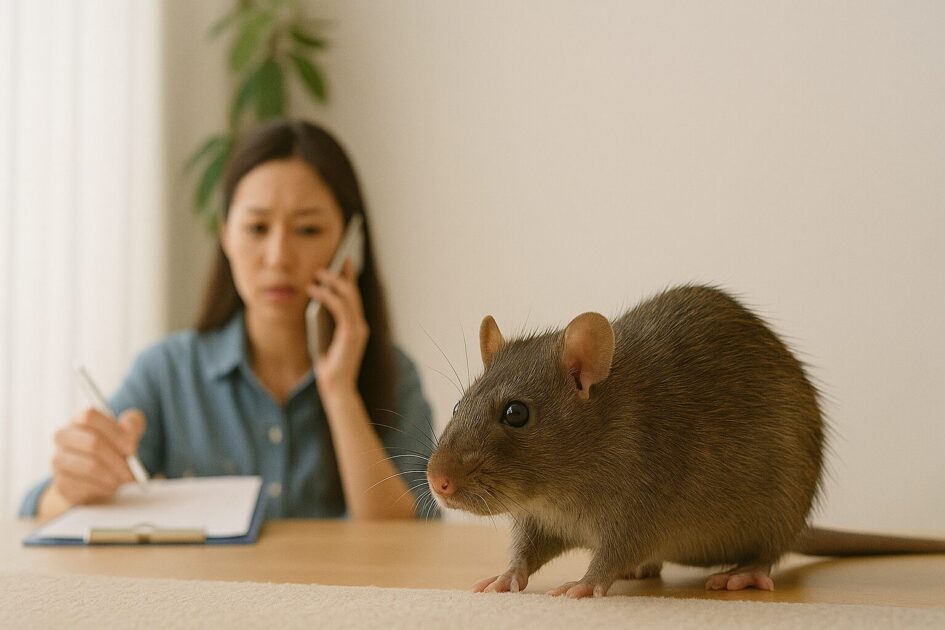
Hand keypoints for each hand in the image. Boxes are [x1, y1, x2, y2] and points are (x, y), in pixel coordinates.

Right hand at [48, 407, 146, 506]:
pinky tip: (111, 487)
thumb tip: (128, 427)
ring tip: (124, 480)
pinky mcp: (61, 482)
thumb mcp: (125, 433)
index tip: (131, 447)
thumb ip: (132, 423)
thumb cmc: (111, 449)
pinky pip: (85, 486)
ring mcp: (59, 459)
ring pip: (90, 466)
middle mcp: (64, 436)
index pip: (89, 416)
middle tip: (131, 470)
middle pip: (92, 442)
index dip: (113, 431)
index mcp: (79, 419)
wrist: (92, 479)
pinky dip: (104, 488)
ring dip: (112, 475)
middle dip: (117, 459)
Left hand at [306, 259, 368, 396]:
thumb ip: (324, 323)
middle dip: (344, 273)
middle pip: (353, 292)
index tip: (344, 261)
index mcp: (355, 327)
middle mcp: (360, 325)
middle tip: (333, 259)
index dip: (350, 277)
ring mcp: (358, 329)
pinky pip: (339, 308)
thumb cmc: (328, 369)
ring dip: (332, 281)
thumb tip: (314, 301)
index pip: (354, 297)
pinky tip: (312, 289)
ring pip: (348, 296)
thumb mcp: (324, 340)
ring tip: (318, 273)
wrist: (336, 390)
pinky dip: (326, 295)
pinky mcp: (351, 334)